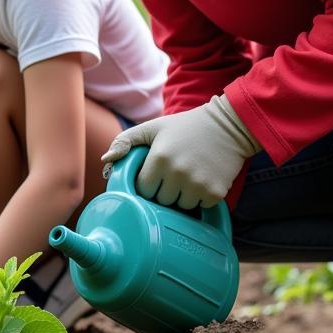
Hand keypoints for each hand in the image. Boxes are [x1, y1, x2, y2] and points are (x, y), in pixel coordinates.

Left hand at [100, 94, 259, 208]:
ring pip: (180, 206)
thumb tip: (106, 160)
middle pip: (161, 200)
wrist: (227, 126)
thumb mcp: (152, 128)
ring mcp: (198, 185)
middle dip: (163, 190)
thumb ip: (125, 141)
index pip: (143, 189)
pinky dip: (199, 198)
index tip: (155, 173)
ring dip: (181, 196)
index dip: (147, 182)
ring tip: (187, 176)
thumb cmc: (185, 127)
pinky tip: (202, 179)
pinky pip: (200, 207)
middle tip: (173, 173)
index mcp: (159, 158)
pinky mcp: (215, 193)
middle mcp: (178, 173)